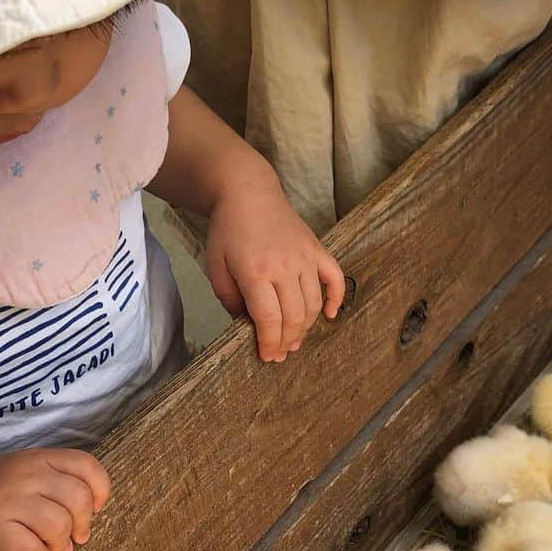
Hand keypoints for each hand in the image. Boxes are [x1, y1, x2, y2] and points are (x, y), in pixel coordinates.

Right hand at [0, 447, 110, 550]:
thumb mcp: (28, 470)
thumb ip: (60, 479)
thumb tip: (92, 512)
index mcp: (38, 457)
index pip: (87, 466)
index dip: (100, 491)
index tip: (94, 508)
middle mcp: (25, 474)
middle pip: (78, 500)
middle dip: (82, 525)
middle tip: (74, 537)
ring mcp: (6, 501)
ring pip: (58, 525)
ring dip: (61, 544)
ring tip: (54, 548)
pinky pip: (32, 549)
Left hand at [204, 176, 345, 362]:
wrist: (248, 194)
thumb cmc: (227, 232)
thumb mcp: (216, 268)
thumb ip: (230, 300)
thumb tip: (247, 326)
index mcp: (256, 272)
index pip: (269, 319)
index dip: (270, 343)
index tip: (268, 357)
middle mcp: (284, 266)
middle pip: (294, 316)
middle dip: (287, 341)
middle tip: (281, 353)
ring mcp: (304, 257)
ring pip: (313, 303)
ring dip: (305, 327)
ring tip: (295, 340)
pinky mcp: (317, 249)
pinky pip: (335, 278)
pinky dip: (335, 298)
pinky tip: (329, 315)